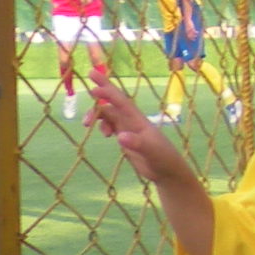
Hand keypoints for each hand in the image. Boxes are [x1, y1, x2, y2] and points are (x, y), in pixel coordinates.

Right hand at [87, 71, 192, 187]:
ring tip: (87, 124)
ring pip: (109, 115)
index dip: (108, 91)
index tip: (94, 83)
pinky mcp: (126, 139)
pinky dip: (103, 126)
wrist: (167, 170)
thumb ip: (136, 143)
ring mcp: (128, 129)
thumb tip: (119, 136)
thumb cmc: (163, 158)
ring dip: (98, 115)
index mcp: (138, 120)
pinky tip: (104, 134)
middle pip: (113, 104)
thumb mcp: (150, 151)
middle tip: (89, 84)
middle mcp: (132, 121)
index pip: (121, 101)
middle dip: (101, 93)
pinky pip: (111, 126)